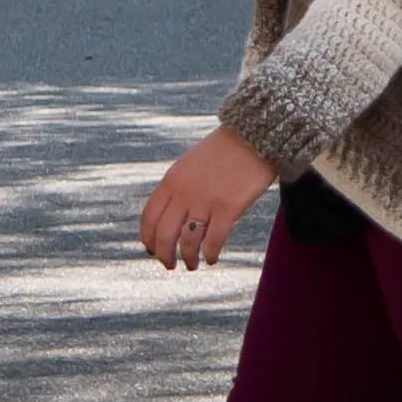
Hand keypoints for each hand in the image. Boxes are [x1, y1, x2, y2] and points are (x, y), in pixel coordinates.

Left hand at [139, 129, 276, 270]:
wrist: (254, 136)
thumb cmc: (224, 152)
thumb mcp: (190, 165)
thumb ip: (177, 188)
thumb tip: (172, 217)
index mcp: (171, 180)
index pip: (149, 217)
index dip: (148, 239)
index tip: (151, 250)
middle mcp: (184, 192)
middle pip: (164, 235)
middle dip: (164, 255)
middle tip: (170, 265)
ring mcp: (205, 201)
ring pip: (188, 242)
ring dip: (188, 259)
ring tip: (193, 265)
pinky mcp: (228, 208)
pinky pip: (213, 240)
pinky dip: (210, 254)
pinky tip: (212, 258)